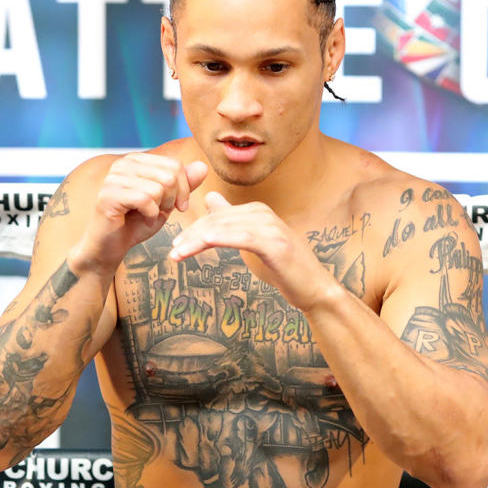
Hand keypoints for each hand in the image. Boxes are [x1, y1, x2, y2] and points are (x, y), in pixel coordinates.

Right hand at [71, 154, 207, 275]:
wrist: (110, 247)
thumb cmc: (136, 223)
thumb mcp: (167, 202)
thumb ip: (184, 185)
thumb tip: (203, 166)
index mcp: (136, 160)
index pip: (174, 165)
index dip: (184, 189)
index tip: (178, 206)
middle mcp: (122, 164)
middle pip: (169, 175)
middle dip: (172, 200)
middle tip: (159, 212)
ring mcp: (113, 178)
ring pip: (159, 187)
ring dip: (159, 208)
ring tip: (147, 215)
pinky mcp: (108, 195)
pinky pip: (145, 199)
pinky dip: (150, 214)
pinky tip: (140, 219)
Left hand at [167, 192, 340, 311]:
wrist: (314, 289)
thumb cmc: (284, 269)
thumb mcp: (254, 242)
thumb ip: (233, 222)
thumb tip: (210, 198)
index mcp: (257, 211)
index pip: (216, 216)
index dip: (193, 228)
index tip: (176, 244)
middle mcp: (263, 213)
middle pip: (216, 220)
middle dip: (191, 235)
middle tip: (173, 250)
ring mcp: (270, 227)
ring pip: (223, 228)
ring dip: (197, 241)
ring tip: (177, 255)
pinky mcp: (274, 244)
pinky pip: (240, 237)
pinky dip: (217, 239)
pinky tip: (200, 246)